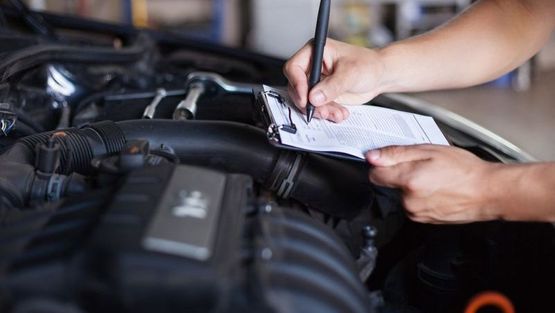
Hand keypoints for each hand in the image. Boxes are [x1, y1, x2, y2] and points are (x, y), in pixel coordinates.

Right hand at [283, 39, 385, 122]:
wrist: (379, 76)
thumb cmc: (368, 65)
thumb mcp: (351, 73)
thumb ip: (332, 86)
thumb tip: (314, 97)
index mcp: (315, 52)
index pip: (294, 67)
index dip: (297, 84)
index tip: (306, 99)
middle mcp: (312, 66)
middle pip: (297, 87)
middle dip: (309, 102)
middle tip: (321, 111)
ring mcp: (316, 82)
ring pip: (306, 101)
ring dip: (320, 110)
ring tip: (336, 113)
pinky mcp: (322, 95)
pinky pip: (317, 107)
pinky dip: (327, 113)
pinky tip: (340, 112)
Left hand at [366, 145, 501, 223]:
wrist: (488, 192)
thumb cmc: (465, 170)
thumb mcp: (429, 151)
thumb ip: (397, 153)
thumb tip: (372, 156)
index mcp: (408, 181)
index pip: (375, 175)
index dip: (381, 164)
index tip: (390, 160)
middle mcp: (409, 200)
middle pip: (390, 185)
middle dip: (401, 174)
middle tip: (424, 166)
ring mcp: (416, 212)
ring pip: (402, 195)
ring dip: (412, 186)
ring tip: (435, 178)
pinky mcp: (424, 220)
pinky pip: (414, 205)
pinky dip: (421, 197)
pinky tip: (438, 189)